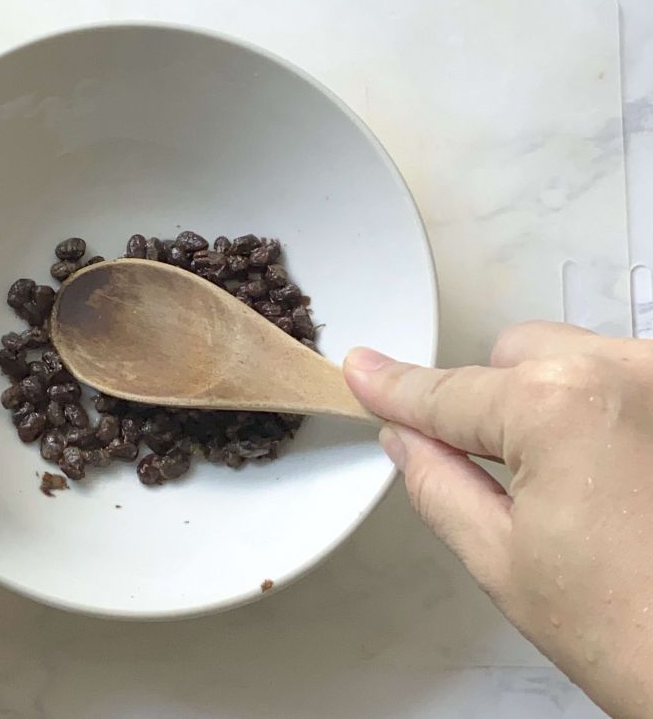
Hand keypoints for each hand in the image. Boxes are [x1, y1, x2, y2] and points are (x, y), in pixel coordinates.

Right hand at [344, 322, 652, 717]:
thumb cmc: (642, 636)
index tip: (366, 374)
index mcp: (560, 406)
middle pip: (511, 355)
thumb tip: (408, 441)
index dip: (396, 390)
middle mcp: (625, 373)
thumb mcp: (502, 560)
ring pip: (570, 359)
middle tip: (496, 474)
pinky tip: (607, 475)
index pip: (449, 392)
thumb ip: (437, 483)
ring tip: (574, 488)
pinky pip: (619, 379)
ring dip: (546, 402)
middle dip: (489, 405)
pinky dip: (595, 410)